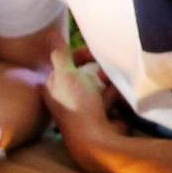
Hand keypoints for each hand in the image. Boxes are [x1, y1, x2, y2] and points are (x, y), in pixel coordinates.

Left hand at [44, 48, 122, 167]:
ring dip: (109, 81)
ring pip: (100, 84)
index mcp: (54, 88)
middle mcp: (68, 97)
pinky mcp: (104, 114)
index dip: (78, 56)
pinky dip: (117, 94)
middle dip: (97, 69)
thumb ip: (61, 54)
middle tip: (104, 68)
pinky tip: (120, 97)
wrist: (97, 138)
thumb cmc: (77, 105)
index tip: (91, 53)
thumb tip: (51, 34)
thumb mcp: (65, 74)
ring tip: (113, 83)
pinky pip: (112, 96)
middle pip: (84, 73)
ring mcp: (86, 107)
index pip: (65, 64)